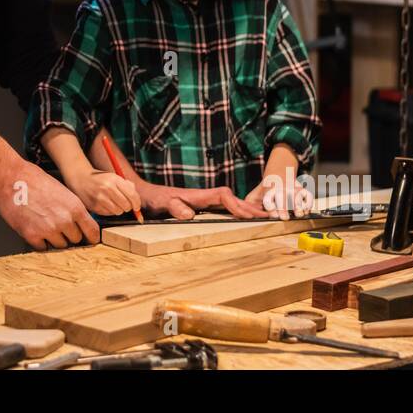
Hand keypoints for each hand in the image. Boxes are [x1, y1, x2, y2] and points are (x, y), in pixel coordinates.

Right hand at [0, 160, 100, 250]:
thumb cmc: (33, 179)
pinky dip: (39, 241)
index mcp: (75, 207)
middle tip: (59, 226)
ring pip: (59, 245)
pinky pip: (42, 247)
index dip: (90, 237)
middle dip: (69, 234)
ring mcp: (48, 229)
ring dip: (54, 239)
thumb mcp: (62, 190)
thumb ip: (72, 208)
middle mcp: (64, 220)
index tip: (88, 239)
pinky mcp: (32, 235)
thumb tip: (77, 222)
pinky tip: (35, 228)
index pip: (92, 231)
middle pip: (76, 240)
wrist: (10, 177)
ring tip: (44, 224)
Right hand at [70, 169, 141, 216]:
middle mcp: (108, 188)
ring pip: (118, 211)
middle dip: (128, 207)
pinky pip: (109, 214)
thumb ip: (128, 186)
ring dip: (119, 209)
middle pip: (126, 205)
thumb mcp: (114, 177)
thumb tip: (137, 202)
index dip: (137, 203)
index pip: (132, 195)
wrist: (81, 180)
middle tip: (124, 204)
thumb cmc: (101, 179)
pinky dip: (110, 211)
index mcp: (115, 179)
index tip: (137, 206)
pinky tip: (106, 204)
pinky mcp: (95, 207)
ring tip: (113, 203)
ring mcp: (101, 198)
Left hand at [138, 182, 271, 220]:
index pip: (222, 196)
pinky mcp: (200, 206)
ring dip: (244, 208)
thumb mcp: (162, 204)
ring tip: (261, 216)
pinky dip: (235, 211)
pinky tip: (241, 217)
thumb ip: (175, 208)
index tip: (248, 214)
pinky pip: (222, 207)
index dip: (236, 205)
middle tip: (267, 216)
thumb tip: (190, 214)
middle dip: (248, 207)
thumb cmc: (154, 199)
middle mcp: (203, 197)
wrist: (145, 194)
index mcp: (197, 195)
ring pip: (229, 202)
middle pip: (231, 198)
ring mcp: (202, 201)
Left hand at [245, 174, 314, 218]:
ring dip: (298, 205)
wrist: (279, 172)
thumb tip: (247, 213)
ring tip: (298, 214)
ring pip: (296, 195)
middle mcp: (281, 189)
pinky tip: (306, 210)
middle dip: (283, 207)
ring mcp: (292, 188)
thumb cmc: (268, 188)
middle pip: (282, 197)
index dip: (271, 207)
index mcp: (268, 190)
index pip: (268, 198)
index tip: (273, 215)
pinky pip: (307, 195)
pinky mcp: (301, 189)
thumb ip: (251, 204)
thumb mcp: (256, 193)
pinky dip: (308, 202)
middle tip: (285, 218)